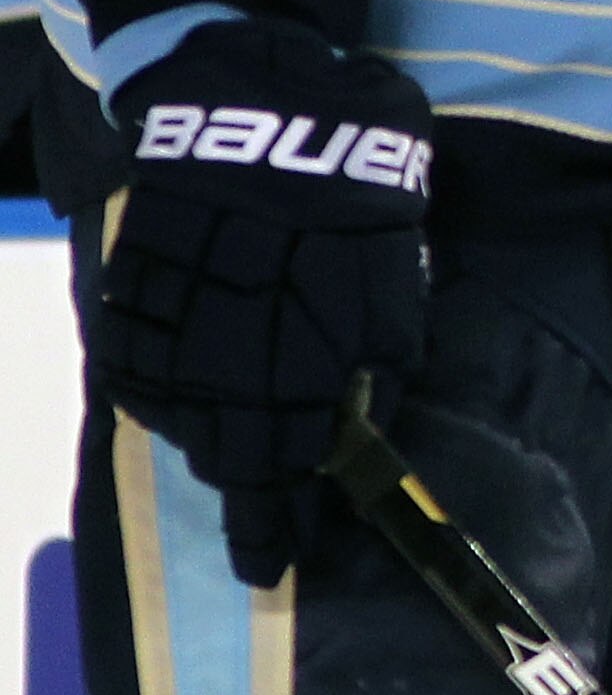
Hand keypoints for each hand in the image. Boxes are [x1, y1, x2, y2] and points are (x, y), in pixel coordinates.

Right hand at [93, 21, 432, 587]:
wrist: (261, 124)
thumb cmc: (355, 208)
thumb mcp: (397, 294)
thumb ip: (380, 372)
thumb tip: (361, 430)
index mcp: (297, 379)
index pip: (283, 482)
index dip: (281, 531)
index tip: (277, 569)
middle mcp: (222, 374)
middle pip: (227, 467)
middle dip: (247, 509)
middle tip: (260, 545)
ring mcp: (167, 342)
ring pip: (184, 426)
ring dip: (213, 450)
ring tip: (237, 465)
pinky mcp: (130, 305)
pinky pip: (144, 376)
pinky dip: (169, 398)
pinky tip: (190, 402)